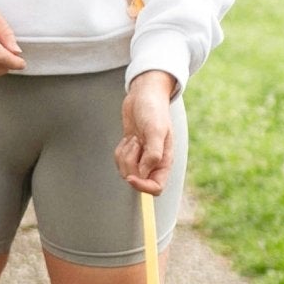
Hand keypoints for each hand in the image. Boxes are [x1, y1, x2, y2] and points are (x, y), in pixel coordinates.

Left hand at [116, 71, 175, 193]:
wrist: (143, 95)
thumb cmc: (153, 110)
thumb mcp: (156, 130)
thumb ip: (153, 153)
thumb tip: (144, 173)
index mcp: (164, 161)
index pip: (156, 187)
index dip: (142, 186)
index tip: (131, 177)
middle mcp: (154, 162)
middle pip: (137, 179)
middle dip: (130, 163)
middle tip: (135, 142)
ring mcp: (141, 158)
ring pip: (125, 170)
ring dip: (124, 155)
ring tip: (133, 138)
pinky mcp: (131, 152)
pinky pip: (119, 161)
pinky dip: (120, 151)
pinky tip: (128, 138)